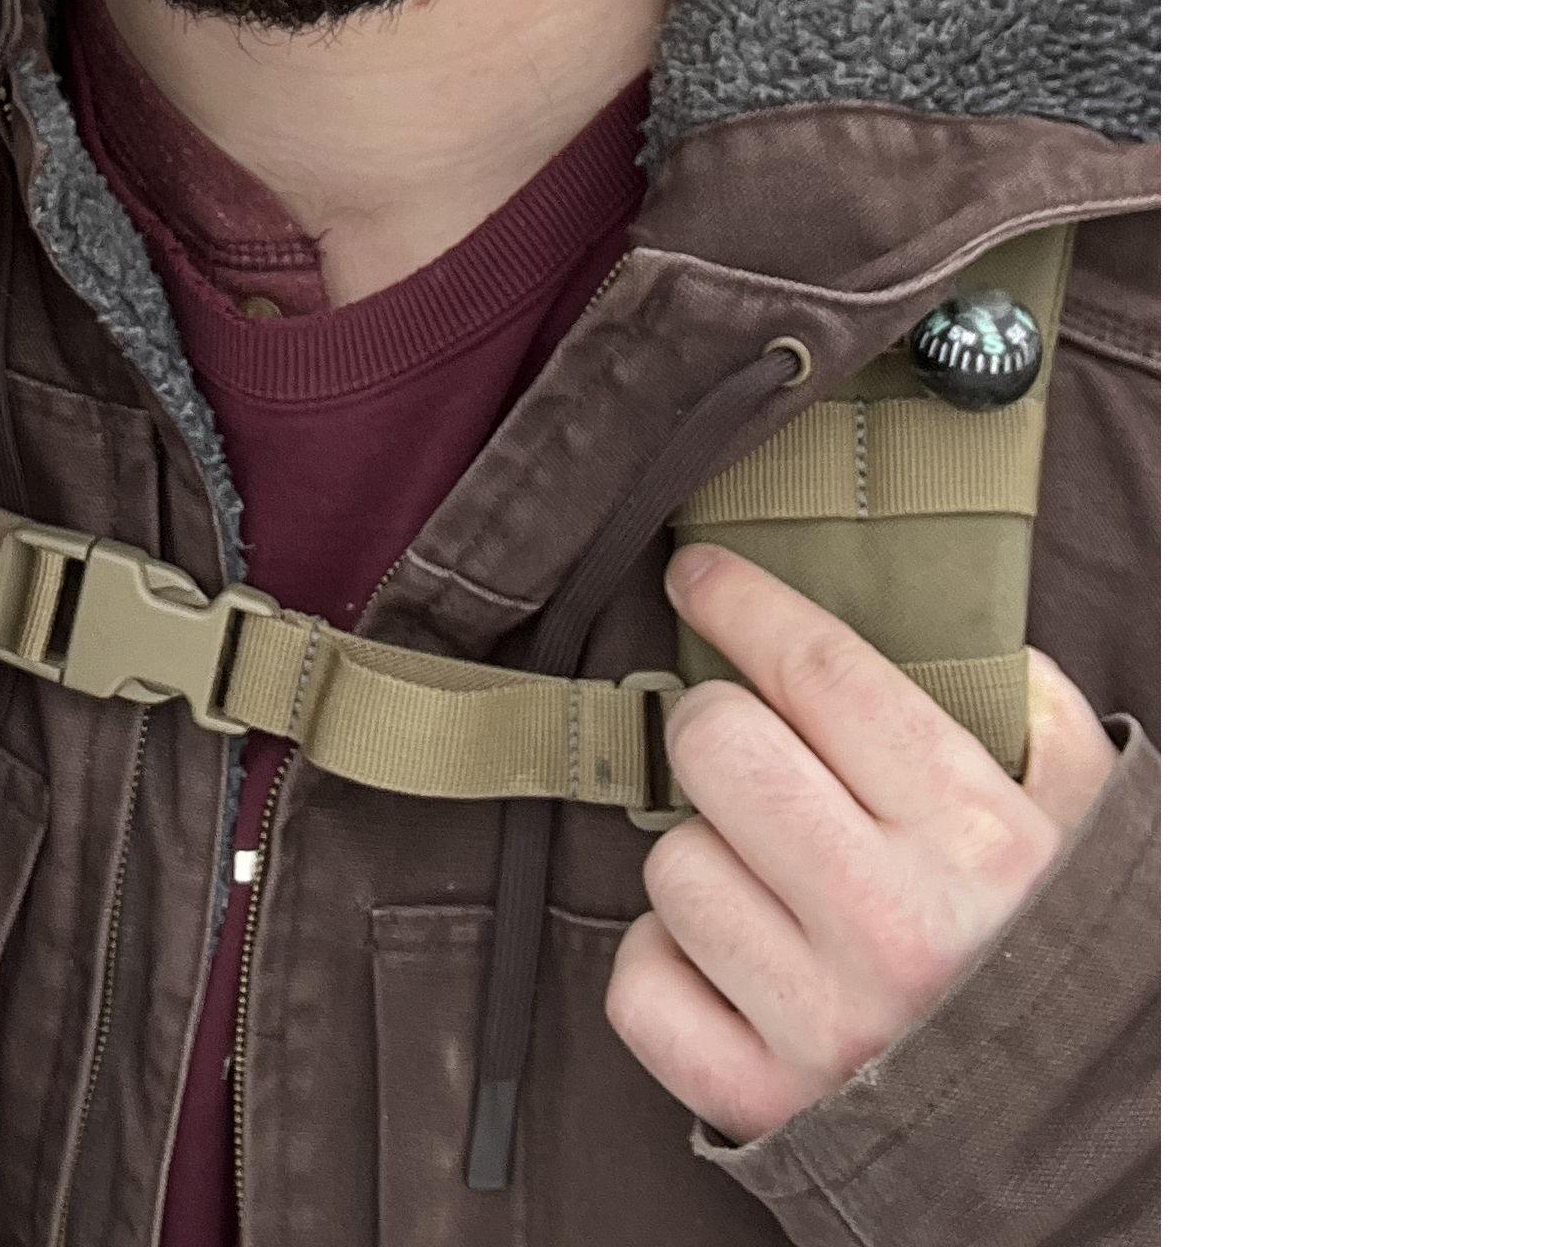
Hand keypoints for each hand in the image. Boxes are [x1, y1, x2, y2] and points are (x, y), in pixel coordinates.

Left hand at [603, 542, 1117, 1143]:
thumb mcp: (1093, 829)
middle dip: (719, 728)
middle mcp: (896, 926)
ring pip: (670, 861)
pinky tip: (733, 962)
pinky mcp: (761, 1103)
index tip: (699, 572)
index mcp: (982, 843)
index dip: (744, 603)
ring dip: (707, 858)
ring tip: (775, 888)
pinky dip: (667, 964)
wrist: (1097, 1165)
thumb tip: (962, 630)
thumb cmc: (1078, 967)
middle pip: (715, 745)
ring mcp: (822, 1021)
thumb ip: (1036, 716)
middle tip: (747, 749)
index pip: (823, 672)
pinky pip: (640, 983)